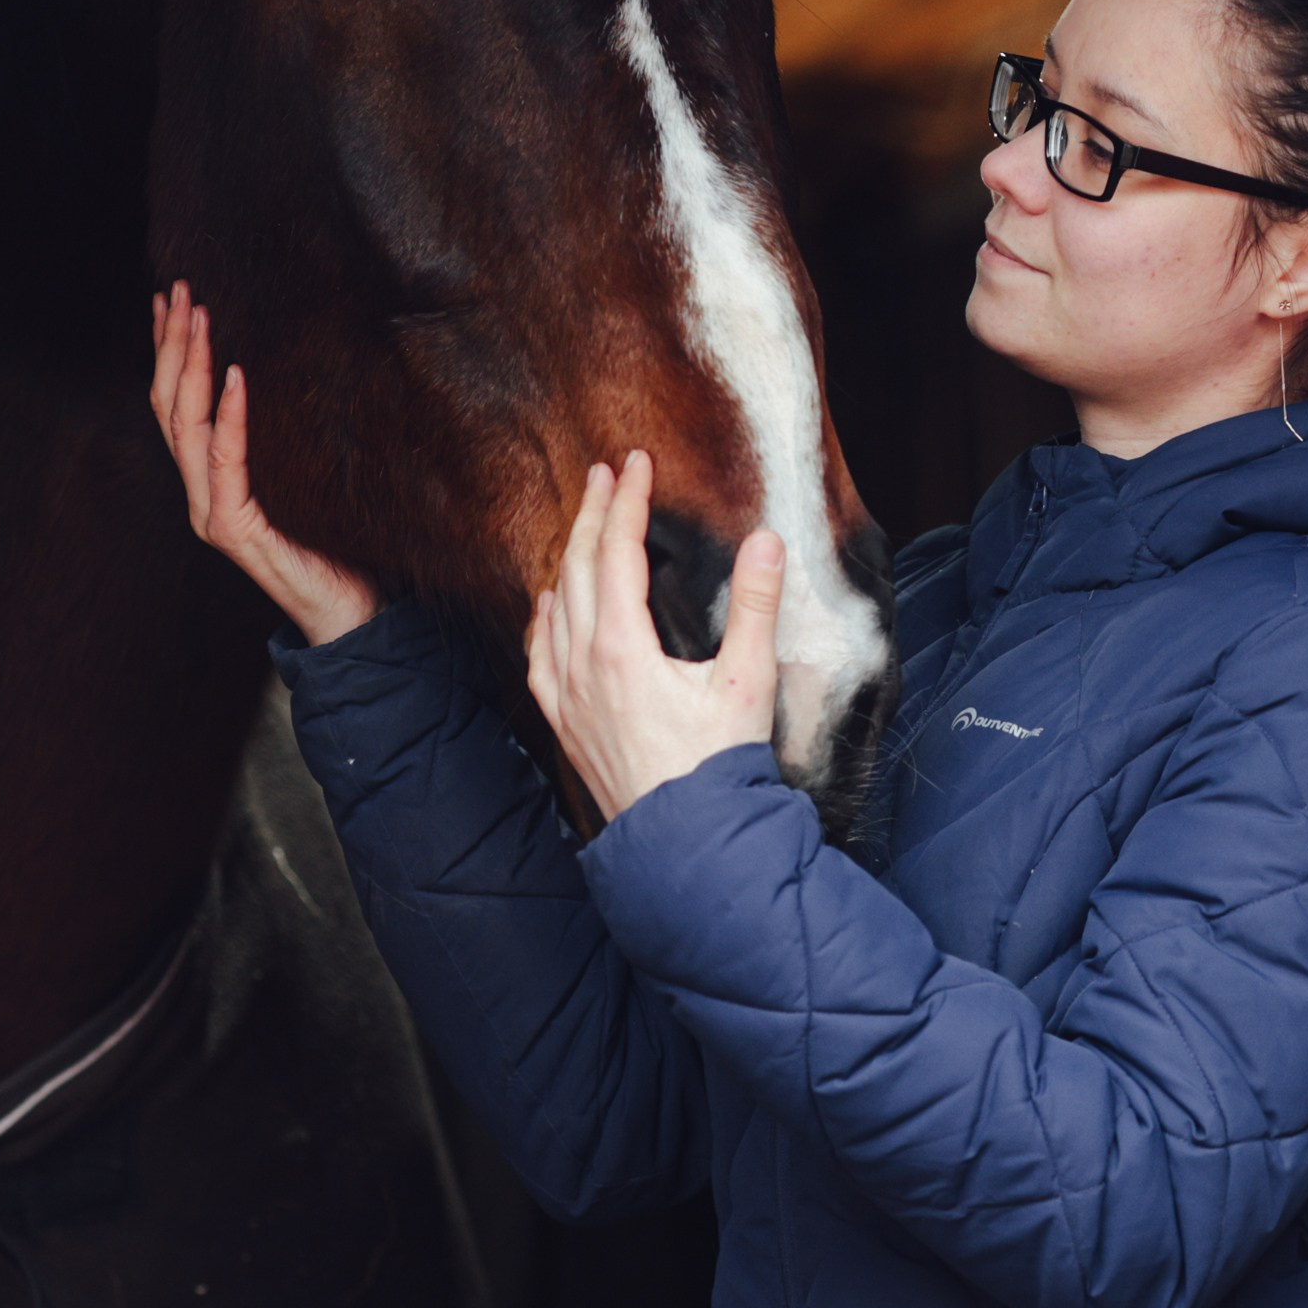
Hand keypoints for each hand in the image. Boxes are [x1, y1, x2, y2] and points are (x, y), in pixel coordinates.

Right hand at [150, 282, 379, 645]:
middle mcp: (202, 495)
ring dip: (193, 366)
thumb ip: (284, 435)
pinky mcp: (236, 530)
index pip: (177, 404)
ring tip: (201, 317)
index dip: (170, 351)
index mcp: (212, 481)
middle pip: (170, 407)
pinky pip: (226, 463)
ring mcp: (213, 513)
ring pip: (186, 428)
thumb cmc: (335, 542)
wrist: (351, 612)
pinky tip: (236, 377)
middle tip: (181, 291)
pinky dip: (229, 416)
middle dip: (173, 344)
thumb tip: (294, 366)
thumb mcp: (305, 473)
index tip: (171, 299)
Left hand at [526, 449, 783, 820]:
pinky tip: (548, 605)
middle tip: (605, 472)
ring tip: (584, 524)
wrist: (687, 846)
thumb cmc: (719, 766)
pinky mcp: (564, 723)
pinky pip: (539, 654)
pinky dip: (544, 617)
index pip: (619, 552)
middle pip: (579, 568)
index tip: (637, 461)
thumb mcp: (747, 680)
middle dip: (594, 514)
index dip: (628, 501)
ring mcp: (566, 695)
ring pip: (555, 606)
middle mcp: (582, 664)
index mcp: (622, 646)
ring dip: (569, 558)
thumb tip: (767, 542)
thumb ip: (754, 607)